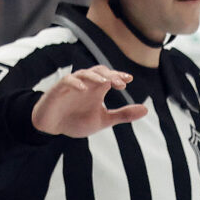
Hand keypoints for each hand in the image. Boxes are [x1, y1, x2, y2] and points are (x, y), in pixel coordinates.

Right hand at [32, 66, 149, 137]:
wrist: (52, 127)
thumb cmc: (76, 120)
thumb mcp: (103, 120)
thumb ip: (123, 114)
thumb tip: (146, 109)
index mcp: (96, 89)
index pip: (109, 76)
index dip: (118, 75)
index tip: (129, 79)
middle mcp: (85, 84)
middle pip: (98, 71)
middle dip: (110, 75)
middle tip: (121, 83)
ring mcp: (72, 86)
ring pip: (84, 73)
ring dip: (95, 76)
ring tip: (105, 83)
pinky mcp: (58, 90)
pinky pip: (66, 81)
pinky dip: (75, 83)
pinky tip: (83, 88)